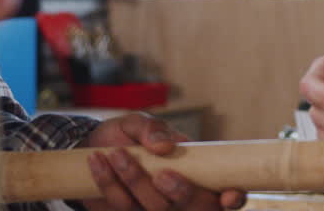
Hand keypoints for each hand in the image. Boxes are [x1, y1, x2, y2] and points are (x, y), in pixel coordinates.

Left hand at [82, 114, 245, 210]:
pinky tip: (98, 161)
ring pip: (152, 208)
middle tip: (162, 174)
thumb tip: (164, 146)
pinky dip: (108, 182)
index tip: (229, 193)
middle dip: (180, 193)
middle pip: (190, 209)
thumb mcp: (139, 122)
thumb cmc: (126, 136)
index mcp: (194, 175)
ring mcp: (149, 210)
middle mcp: (176, 199)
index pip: (223, 197)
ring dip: (134, 180)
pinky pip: (120, 206)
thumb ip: (153, 128)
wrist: (91, 147)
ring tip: (117, 152)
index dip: (232, 199)